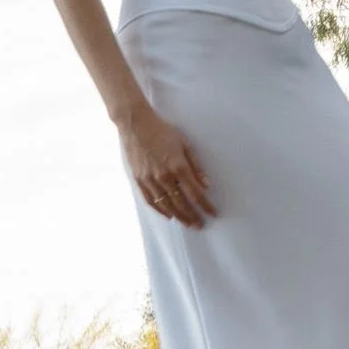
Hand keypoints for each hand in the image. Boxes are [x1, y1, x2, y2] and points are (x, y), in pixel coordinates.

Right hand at [121, 107, 217, 227]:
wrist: (135, 124)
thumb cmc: (162, 131)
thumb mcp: (185, 144)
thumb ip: (196, 166)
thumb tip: (206, 185)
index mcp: (178, 166)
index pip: (195, 193)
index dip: (205, 206)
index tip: (213, 213)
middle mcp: (164, 176)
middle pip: (181, 203)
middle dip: (193, 215)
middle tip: (201, 225)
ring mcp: (150, 180)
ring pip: (166, 205)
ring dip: (179, 216)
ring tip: (188, 224)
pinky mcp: (139, 180)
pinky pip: (150, 200)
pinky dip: (160, 210)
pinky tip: (169, 215)